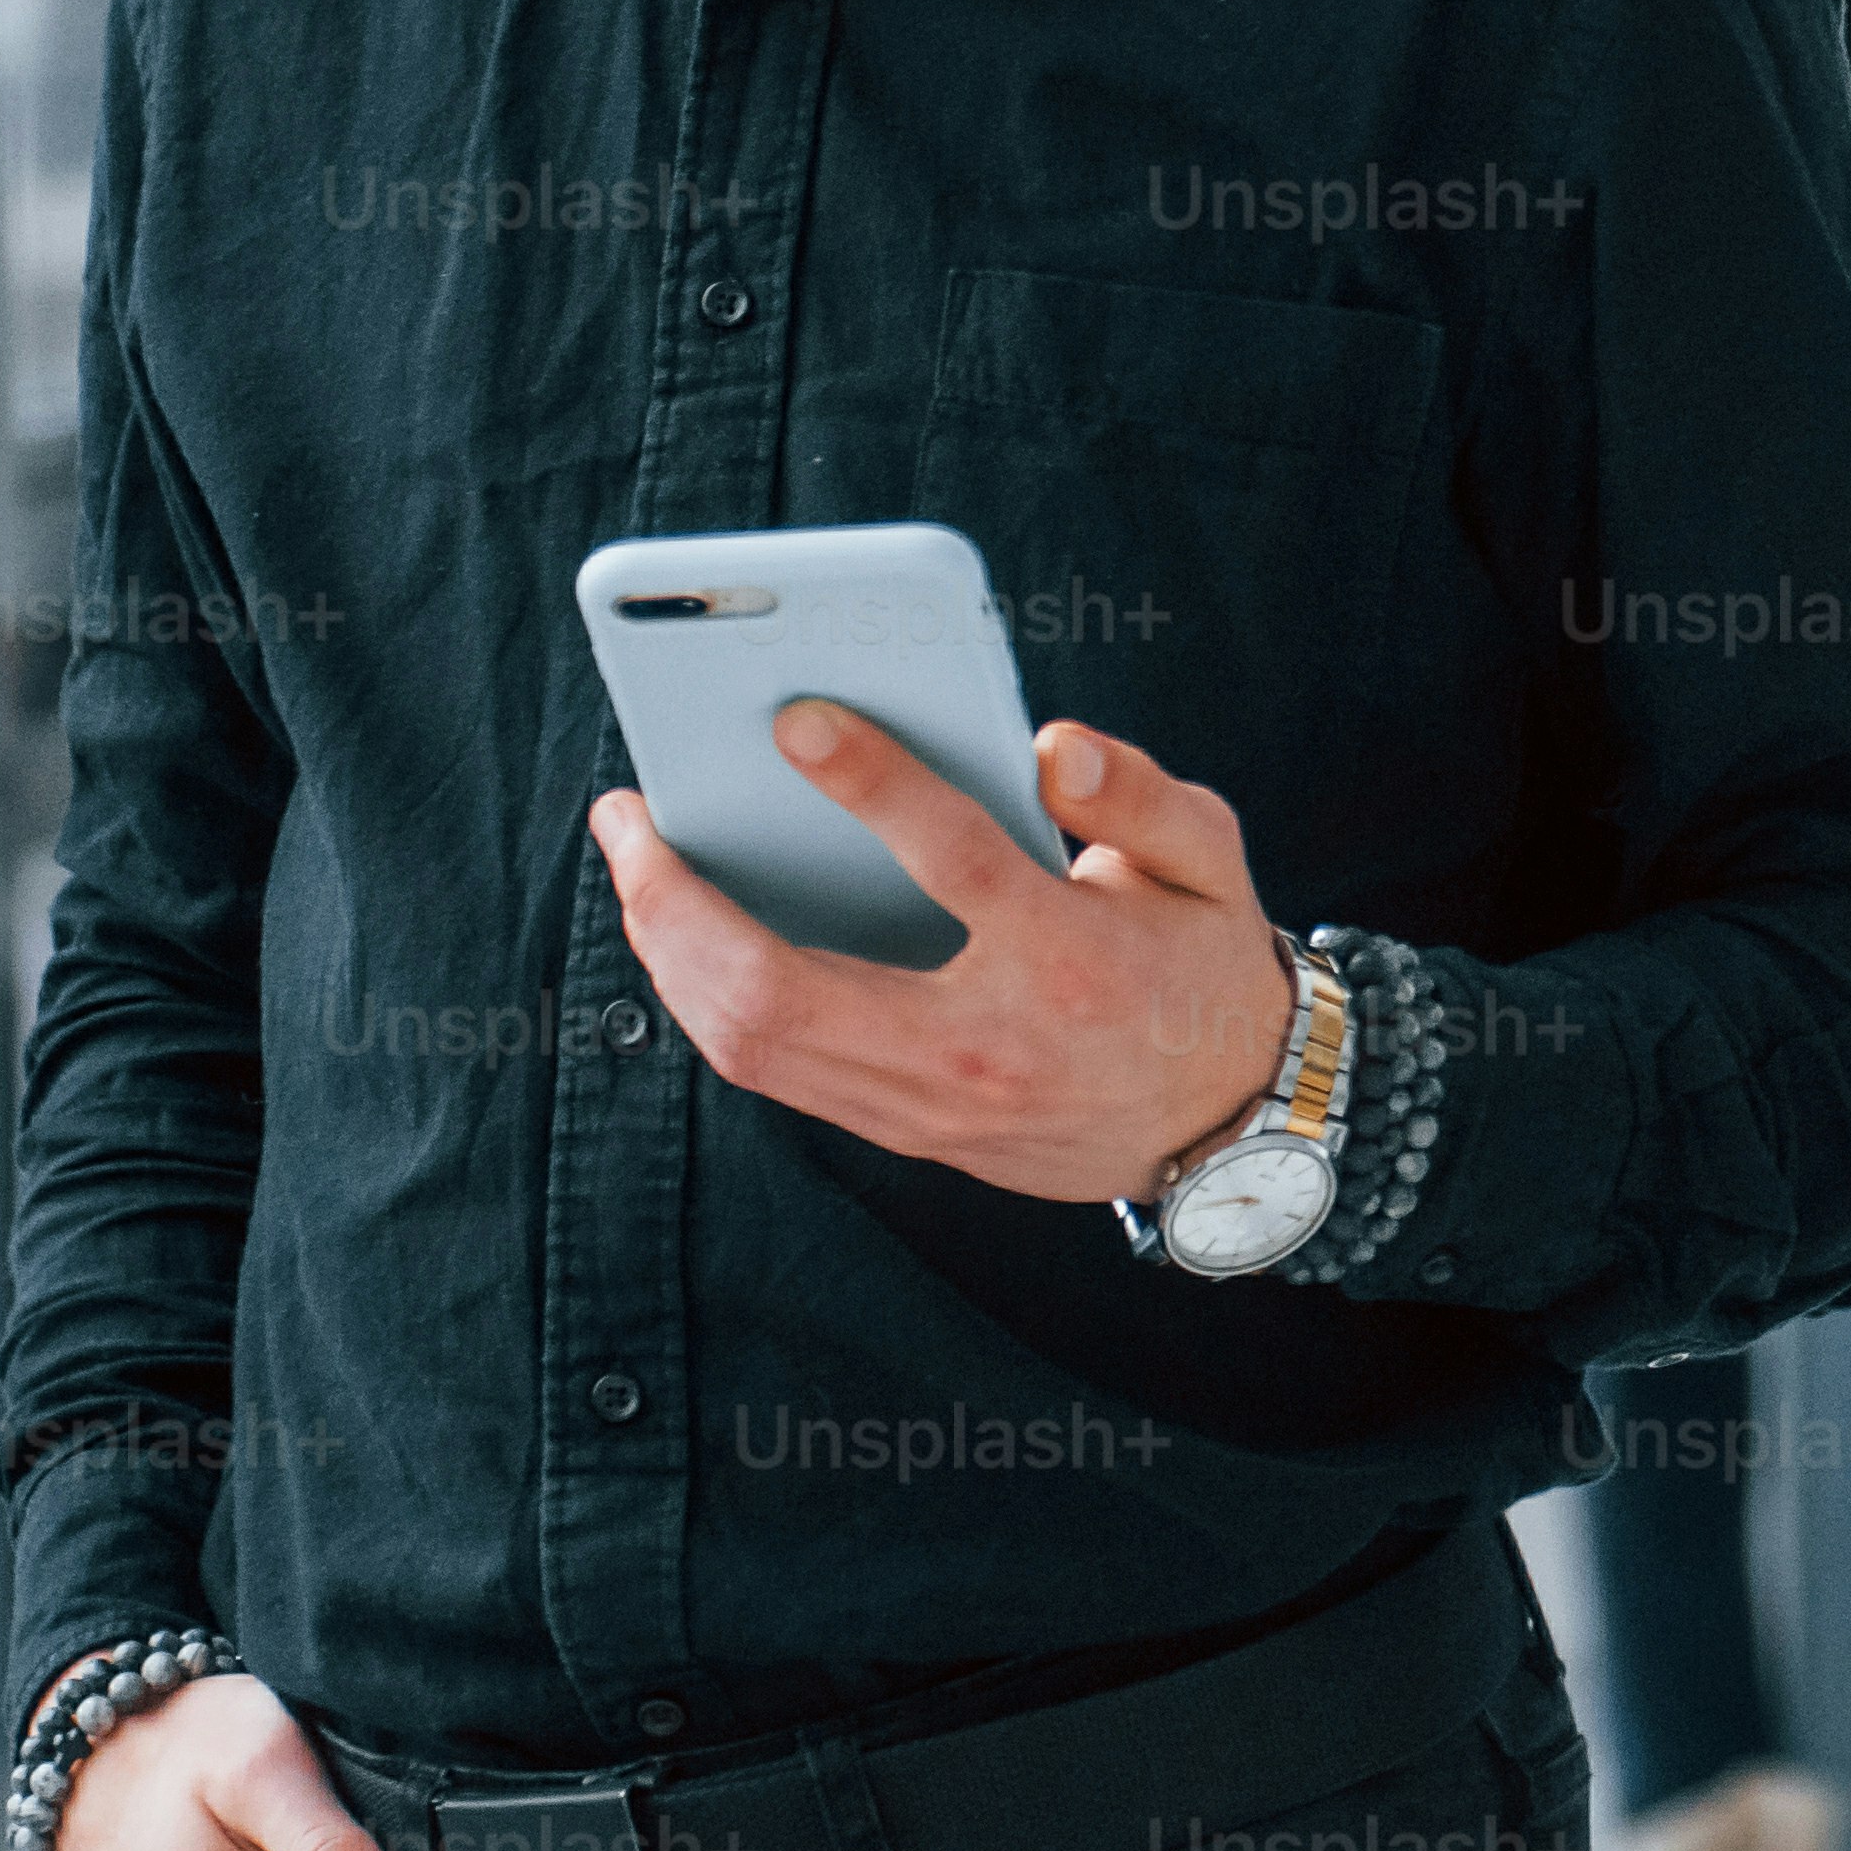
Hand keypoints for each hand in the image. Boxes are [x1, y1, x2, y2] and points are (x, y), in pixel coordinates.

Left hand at [591, 707, 1295, 1203]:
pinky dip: (708, 1000)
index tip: (794, 719)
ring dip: (669, 955)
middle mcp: (983, 1045)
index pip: (951, 861)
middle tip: (626, 816)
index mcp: (1067, 962)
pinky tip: (681, 936)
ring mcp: (933, 1105)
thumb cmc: (1203, 968)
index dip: (870, 783)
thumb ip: (1139, 796)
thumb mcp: (1210, 865)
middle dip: (678, 904)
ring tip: (635, 868)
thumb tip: (1051, 749)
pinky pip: (773, 1072)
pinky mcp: (907, 1131)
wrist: (1224, 1128)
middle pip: (784, 992)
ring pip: (756, 1045)